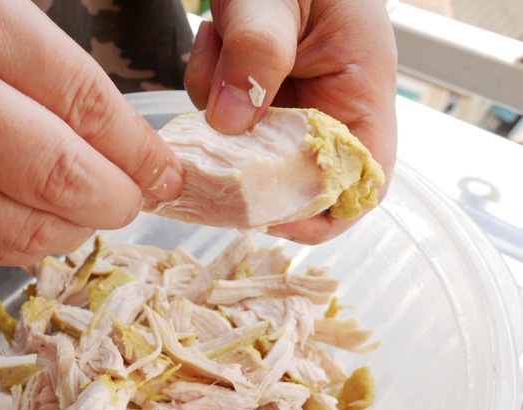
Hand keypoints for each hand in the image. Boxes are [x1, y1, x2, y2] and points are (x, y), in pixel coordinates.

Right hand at [0, 0, 182, 265]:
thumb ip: (53, 72)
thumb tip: (129, 146)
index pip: (77, 99)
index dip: (137, 148)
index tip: (165, 171)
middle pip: (53, 176)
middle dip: (116, 200)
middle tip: (133, 197)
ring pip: (17, 227)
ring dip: (74, 229)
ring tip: (88, 210)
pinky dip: (22, 243)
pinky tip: (36, 223)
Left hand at [184, 0, 397, 243]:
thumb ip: (257, 51)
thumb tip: (230, 123)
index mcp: (360, 90)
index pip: (359, 182)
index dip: (317, 214)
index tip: (261, 212)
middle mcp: (326, 106)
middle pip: (291, 178)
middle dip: (243, 161)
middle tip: (208, 133)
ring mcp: (287, 103)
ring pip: (244, 148)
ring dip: (217, 108)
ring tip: (222, 39)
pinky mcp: (255, 93)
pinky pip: (220, 116)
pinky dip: (207, 83)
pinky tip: (216, 37)